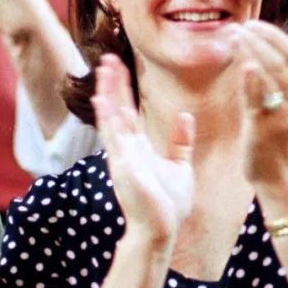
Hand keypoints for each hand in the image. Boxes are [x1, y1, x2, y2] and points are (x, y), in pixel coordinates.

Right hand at [93, 54, 193, 246]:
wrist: (161, 230)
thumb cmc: (168, 204)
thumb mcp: (180, 166)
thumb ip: (180, 142)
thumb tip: (185, 116)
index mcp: (137, 146)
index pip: (127, 110)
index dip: (123, 88)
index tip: (120, 65)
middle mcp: (126, 148)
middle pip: (116, 108)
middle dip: (113, 83)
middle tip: (107, 57)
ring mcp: (122, 156)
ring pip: (112, 117)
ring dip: (107, 92)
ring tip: (104, 69)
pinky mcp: (122, 167)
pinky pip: (113, 138)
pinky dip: (107, 119)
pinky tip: (102, 101)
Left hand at [232, 22, 287, 187]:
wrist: (279, 175)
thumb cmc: (278, 136)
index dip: (273, 34)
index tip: (251, 22)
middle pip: (283, 60)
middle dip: (261, 39)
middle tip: (239, 26)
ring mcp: (282, 113)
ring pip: (273, 75)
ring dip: (254, 52)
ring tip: (235, 36)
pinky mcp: (266, 128)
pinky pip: (261, 102)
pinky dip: (254, 81)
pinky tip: (244, 65)